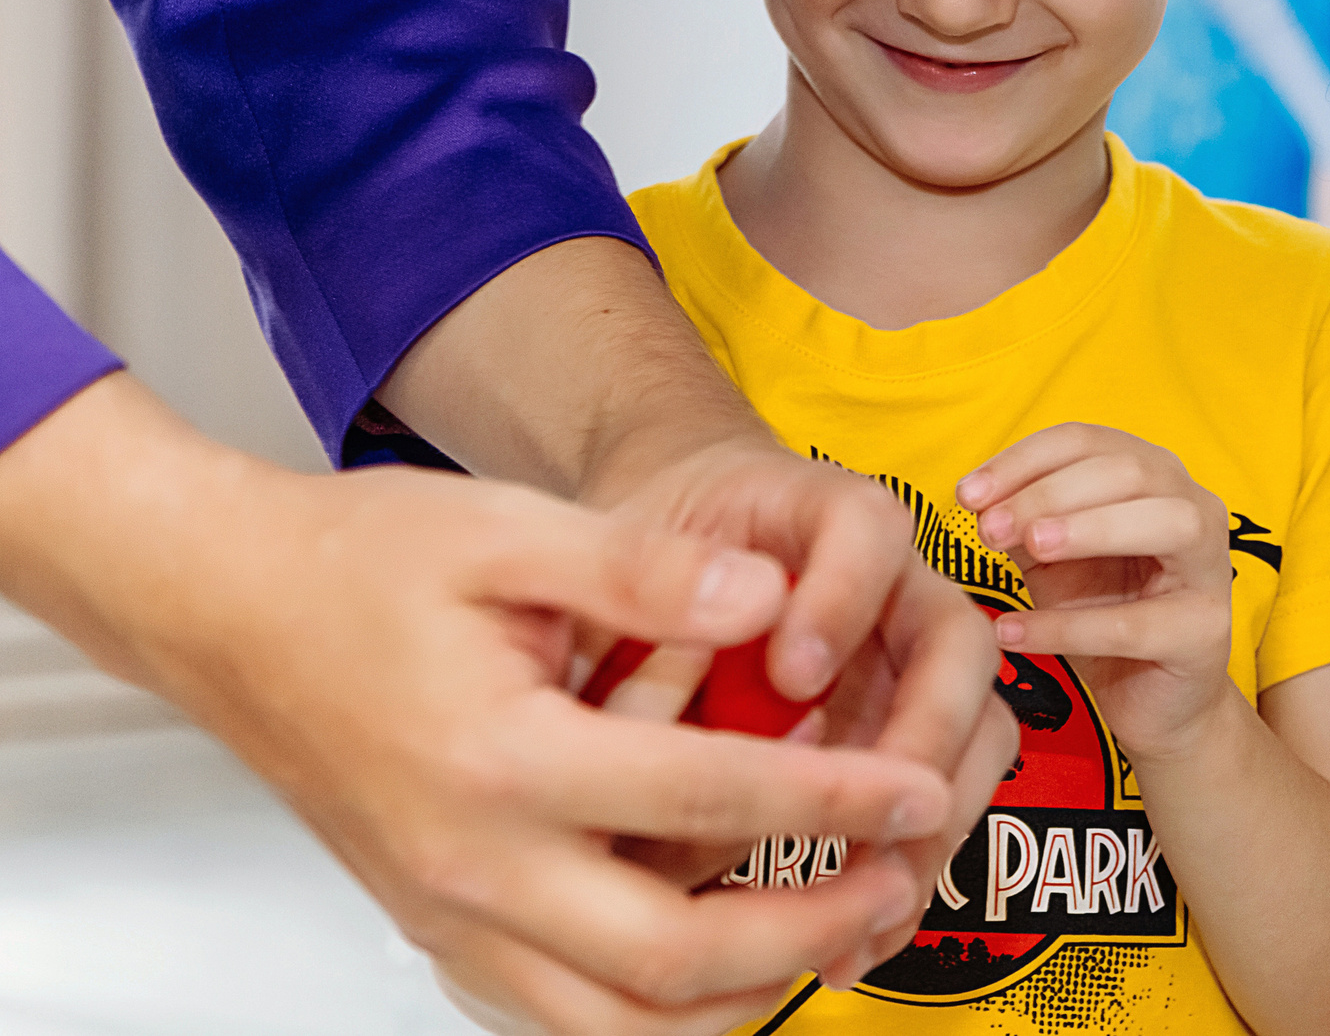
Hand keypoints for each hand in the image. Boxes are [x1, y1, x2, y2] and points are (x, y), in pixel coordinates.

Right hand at [0, 374, 982, 1033]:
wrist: (227, 608)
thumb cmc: (361, 562)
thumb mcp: (510, 528)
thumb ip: (647, 567)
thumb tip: (771, 594)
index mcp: (500, 757)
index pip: (703, 800)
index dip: (829, 800)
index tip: (916, 786)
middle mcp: (471, 863)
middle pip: (669, 958)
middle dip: (806, 930)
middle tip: (897, 880)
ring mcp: (448, 913)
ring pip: (616, 1022)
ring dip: (742, 995)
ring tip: (837, 930)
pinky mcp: (439, 927)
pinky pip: (563, 1013)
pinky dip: (659, 1008)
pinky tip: (731, 956)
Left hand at [957, 424, 1234, 758]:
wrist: (1151, 701)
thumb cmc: (1104, 613)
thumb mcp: (1054, 558)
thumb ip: (1023, 522)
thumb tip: (978, 498)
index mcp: (1155, 476)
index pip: (1088, 442)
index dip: (1024, 460)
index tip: (967, 494)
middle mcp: (1195, 507)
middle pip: (1130, 472)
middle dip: (1049, 493)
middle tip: (988, 529)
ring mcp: (1209, 569)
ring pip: (1164, 524)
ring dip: (1088, 528)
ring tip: (1027, 550)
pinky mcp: (1204, 633)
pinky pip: (1136, 624)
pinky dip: (1068, 626)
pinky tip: (1013, 633)